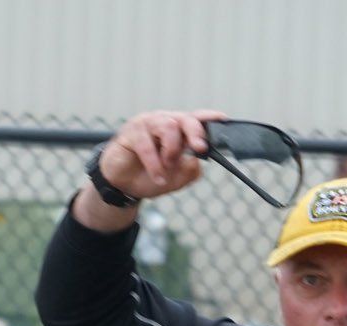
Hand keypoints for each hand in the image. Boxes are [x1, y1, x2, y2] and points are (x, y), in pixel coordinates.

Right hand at [97, 109, 227, 200]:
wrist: (122, 186)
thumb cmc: (149, 176)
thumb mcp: (176, 179)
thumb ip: (190, 170)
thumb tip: (196, 159)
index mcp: (178, 130)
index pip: (197, 119)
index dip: (210, 117)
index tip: (223, 119)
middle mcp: (164, 122)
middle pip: (185, 118)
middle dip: (196, 132)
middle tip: (200, 148)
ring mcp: (147, 124)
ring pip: (168, 126)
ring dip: (171, 151)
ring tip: (167, 169)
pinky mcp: (131, 132)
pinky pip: (147, 145)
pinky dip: (155, 164)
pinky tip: (158, 178)